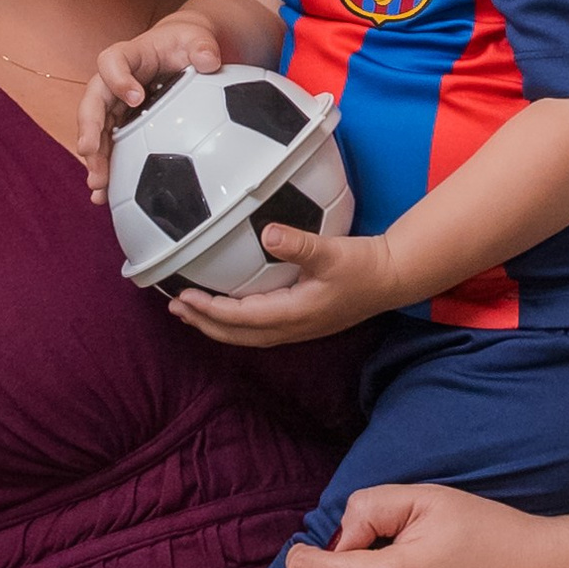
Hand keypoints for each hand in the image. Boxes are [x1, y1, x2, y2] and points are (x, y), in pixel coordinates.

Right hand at [75, 9, 225, 193]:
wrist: (182, 53)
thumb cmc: (186, 43)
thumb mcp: (196, 38)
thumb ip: (202, 46)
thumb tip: (209, 60)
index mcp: (129, 56)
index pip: (111, 62)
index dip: (118, 79)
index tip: (136, 98)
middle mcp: (113, 82)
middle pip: (92, 102)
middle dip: (89, 127)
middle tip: (89, 151)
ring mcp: (115, 106)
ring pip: (96, 131)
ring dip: (94, 158)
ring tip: (97, 184)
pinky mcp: (121, 125)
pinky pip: (110, 147)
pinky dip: (108, 169)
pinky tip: (106, 196)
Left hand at [169, 224, 401, 346]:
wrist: (393, 278)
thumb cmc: (363, 265)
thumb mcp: (331, 252)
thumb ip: (298, 244)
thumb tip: (267, 232)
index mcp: (293, 314)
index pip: (239, 318)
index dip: (208, 310)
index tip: (183, 296)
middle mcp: (292, 328)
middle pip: (236, 334)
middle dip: (203, 324)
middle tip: (175, 308)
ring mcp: (298, 329)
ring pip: (247, 335)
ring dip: (217, 326)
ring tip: (192, 312)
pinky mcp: (304, 323)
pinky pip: (259, 329)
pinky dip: (236, 323)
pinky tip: (229, 310)